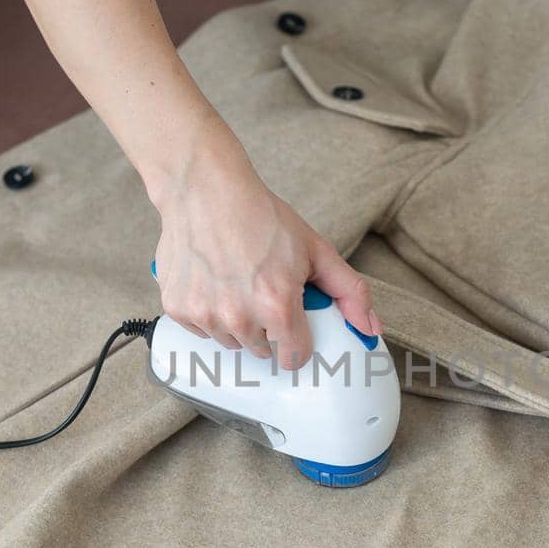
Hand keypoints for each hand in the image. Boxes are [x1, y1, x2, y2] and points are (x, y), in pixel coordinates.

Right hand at [147, 124, 380, 369]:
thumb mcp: (315, 250)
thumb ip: (350, 292)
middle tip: (263, 292)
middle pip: (262, 351)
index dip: (297, 343)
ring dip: (237, 325)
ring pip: (230, 342)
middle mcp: (239, 317)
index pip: (294, 357)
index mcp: (277, 306)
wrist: (205, 190)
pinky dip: (208, 314)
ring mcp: (205, 315)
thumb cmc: (260, 216)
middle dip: (268, 330)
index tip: (294, 329)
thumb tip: (371, 329)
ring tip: (238, 285)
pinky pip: (200, 331)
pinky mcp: (177, 309)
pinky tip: (214, 283)